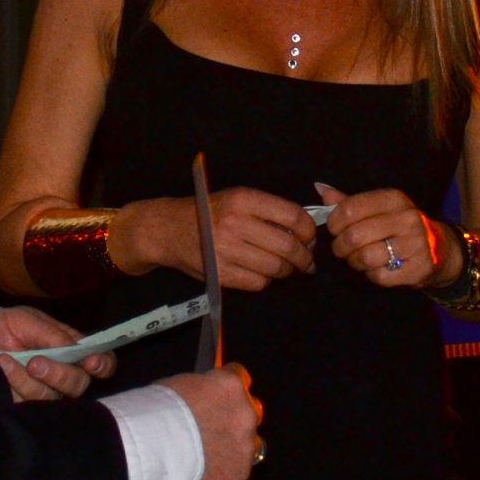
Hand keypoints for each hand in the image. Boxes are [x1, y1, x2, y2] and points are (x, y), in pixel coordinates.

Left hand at [0, 306, 113, 401]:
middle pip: (79, 384)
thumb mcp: (25, 319)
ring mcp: (43, 392)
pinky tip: (2, 368)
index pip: (101, 362)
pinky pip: (27, 404)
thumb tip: (74, 349)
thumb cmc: (4, 327)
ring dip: (28, 380)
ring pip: (51, 397)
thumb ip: (51, 333)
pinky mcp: (24, 405)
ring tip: (6, 360)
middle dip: (60, 375)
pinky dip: (14, 384)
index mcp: (71, 350)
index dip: (103, 365)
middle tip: (35, 362)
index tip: (91, 362)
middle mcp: (62, 374)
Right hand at [121, 188, 314, 291]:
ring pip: (275, 267)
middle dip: (305, 257)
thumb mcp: (237, 198)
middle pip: (287, 246)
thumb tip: (305, 230)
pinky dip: (266, 280)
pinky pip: (258, 282)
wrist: (169, 229)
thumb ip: (268, 210)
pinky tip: (262, 272)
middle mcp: (234, 223)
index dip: (309, 230)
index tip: (310, 237)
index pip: (292, 216)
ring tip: (285, 267)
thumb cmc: (209, 212)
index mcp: (243, 199)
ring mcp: (225, 250)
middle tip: (307, 260)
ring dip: (287, 270)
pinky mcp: (220, 274)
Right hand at [157, 365, 261, 479]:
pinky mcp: (239, 474)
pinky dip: (223, 473)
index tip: (217, 398)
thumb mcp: (177, 386)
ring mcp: (245, 445)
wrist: (152, 451)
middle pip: (248, 413)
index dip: (224, 390)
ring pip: (247, 444)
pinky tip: (204, 475)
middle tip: (210, 431)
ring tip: (207, 458)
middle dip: (232, 420)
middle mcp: (246, 412)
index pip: (239, 378)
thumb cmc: (155, 414)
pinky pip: (237, 472)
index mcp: (230, 385)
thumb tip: (200, 399)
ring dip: (232, 448)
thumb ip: (199, 392)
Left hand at [315, 184, 442, 289]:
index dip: (334, 223)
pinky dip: (370, 275)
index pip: (350, 209)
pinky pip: (379, 276)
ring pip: (364, 257)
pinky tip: (375, 268)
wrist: (441, 249)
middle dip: (340, 246)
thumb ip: (349, 202)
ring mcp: (415, 245)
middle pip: (354, 236)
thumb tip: (320, 189)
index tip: (334, 229)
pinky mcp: (418, 269)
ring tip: (356, 259)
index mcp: (394, 199)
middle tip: (341, 249)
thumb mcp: (379, 209)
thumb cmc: (400, 227)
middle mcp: (407, 219)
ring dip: (353, 262)